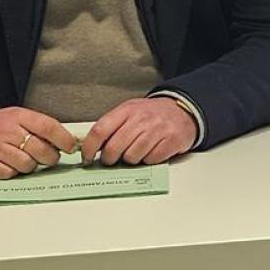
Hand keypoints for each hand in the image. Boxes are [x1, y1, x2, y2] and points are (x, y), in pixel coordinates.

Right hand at [0, 107, 76, 178]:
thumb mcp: (17, 117)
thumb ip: (38, 127)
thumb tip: (66, 141)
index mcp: (18, 116)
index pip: (49, 127)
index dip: (64, 140)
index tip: (70, 147)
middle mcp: (7, 131)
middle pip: (40, 150)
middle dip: (50, 158)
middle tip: (48, 158)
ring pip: (26, 164)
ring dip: (31, 166)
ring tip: (26, 161)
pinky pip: (8, 174)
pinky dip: (12, 172)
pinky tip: (10, 165)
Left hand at [82, 97, 196, 165]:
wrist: (183, 110)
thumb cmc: (152, 114)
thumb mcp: (130, 112)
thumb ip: (112, 126)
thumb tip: (91, 147)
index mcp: (127, 110)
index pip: (100, 130)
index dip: (89, 148)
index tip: (87, 158)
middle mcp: (142, 118)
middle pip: (114, 148)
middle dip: (109, 159)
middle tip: (113, 159)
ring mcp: (157, 130)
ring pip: (131, 157)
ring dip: (131, 160)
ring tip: (136, 152)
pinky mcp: (171, 141)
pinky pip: (150, 160)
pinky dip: (148, 160)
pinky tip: (151, 151)